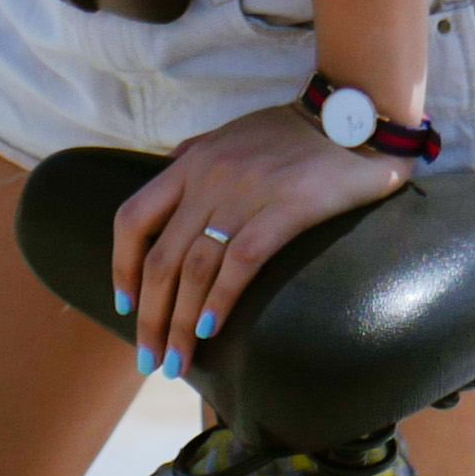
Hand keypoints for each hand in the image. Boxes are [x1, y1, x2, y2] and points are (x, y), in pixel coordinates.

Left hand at [102, 104, 407, 373]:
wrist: (352, 112)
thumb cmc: (293, 129)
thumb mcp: (232, 134)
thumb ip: (198, 156)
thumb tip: (169, 170)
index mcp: (191, 161)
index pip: (133, 218)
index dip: (122, 267)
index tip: (124, 306)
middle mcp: (209, 177)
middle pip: (161, 258)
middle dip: (149, 316)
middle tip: (149, 359)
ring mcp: (246, 192)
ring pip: (195, 268)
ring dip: (179, 323)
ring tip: (176, 363)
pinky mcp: (287, 208)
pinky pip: (241, 262)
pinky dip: (220, 300)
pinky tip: (210, 330)